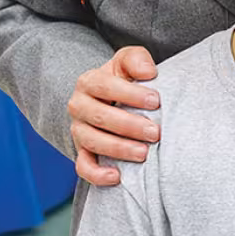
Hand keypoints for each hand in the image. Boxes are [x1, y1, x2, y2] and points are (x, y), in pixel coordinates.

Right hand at [67, 46, 160, 185]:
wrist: (109, 100)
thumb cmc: (124, 79)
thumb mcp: (127, 62)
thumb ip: (136, 59)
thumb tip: (148, 72)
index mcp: (89, 82)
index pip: (104, 86)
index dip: (129, 94)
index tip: (156, 101)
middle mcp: (79, 106)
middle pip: (100, 117)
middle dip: (129, 126)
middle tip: (156, 132)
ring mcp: (78, 130)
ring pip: (93, 142)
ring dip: (118, 149)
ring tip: (144, 153)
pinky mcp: (82, 152)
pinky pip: (83, 166)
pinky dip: (97, 174)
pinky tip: (117, 177)